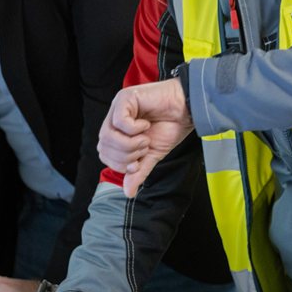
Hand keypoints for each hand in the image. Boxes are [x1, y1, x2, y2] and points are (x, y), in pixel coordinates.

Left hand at [97, 78, 192, 197]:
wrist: (187, 110)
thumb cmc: (171, 126)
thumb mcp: (152, 155)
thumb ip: (139, 172)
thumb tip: (128, 192)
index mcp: (118, 131)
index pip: (104, 154)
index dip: (119, 163)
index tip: (138, 162)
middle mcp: (114, 119)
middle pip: (103, 146)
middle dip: (126, 155)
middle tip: (145, 147)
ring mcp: (118, 108)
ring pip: (108, 135)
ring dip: (130, 144)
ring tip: (146, 138)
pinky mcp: (125, 98)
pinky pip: (119, 121)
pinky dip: (134, 129)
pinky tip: (145, 124)